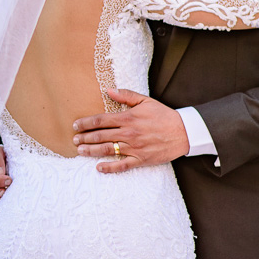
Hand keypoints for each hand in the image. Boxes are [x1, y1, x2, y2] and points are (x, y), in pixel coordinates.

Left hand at [72, 89, 189, 172]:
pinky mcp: (141, 159)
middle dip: (84, 138)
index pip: (100, 120)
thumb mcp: (145, 101)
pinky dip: (109, 168)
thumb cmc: (164, 115)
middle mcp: (128, 133)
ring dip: (91, 151)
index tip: (75, 125)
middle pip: (100, 136)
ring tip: (80, 151)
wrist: (184, 132)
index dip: (85, 123)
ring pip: (107, 150)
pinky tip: (98, 168)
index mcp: (128, 118)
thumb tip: (108, 90)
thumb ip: (126, 95)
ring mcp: (134, 147)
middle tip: (74, 140)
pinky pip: (122, 165)